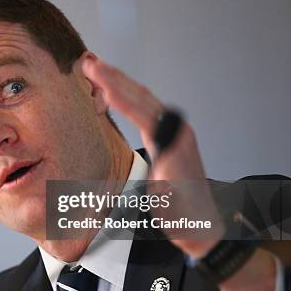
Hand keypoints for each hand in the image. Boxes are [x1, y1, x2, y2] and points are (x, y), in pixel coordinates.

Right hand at [82, 56, 277, 290]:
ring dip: (119, 83)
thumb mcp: (168, 195)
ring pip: (143, 99)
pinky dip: (126, 97)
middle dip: (115, 78)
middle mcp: (176, 131)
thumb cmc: (181, 214)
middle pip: (142, 97)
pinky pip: (145, 109)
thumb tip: (155, 143)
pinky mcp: (168, 137)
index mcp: (173, 142)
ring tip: (96, 70)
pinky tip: (113, 93)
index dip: (120, 95)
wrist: (200, 226)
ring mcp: (173, 132)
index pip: (142, 111)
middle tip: (90, 64)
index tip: (99, 80)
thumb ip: (162, 167)